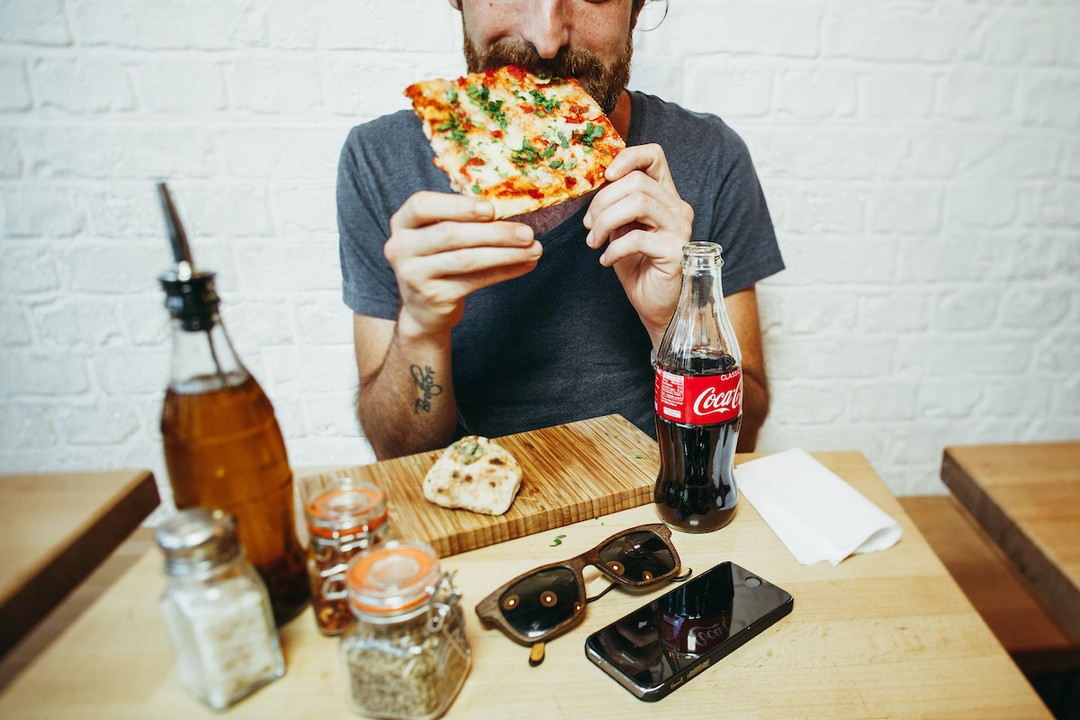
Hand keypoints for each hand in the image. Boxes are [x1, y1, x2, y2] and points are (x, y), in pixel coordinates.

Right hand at [385, 191, 541, 339]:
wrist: (423, 310)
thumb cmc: (438, 260)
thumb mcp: (437, 234)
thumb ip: (462, 219)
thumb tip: (512, 207)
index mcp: (402, 223)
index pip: (422, 205)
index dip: (457, 205)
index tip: (491, 209)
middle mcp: (400, 247)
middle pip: (450, 234)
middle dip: (494, 232)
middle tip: (527, 232)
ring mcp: (413, 274)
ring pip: (466, 259)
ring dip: (505, 253)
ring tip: (534, 249)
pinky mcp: (433, 297)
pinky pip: (475, 281)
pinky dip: (504, 272)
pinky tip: (525, 265)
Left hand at [582, 144, 692, 346]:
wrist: (654, 303)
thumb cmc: (637, 265)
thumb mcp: (621, 228)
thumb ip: (615, 205)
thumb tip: (594, 185)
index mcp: (665, 195)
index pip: (654, 155)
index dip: (627, 157)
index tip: (604, 177)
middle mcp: (677, 207)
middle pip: (636, 182)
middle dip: (602, 202)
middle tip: (588, 226)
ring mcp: (680, 229)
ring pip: (638, 203)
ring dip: (605, 222)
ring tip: (594, 241)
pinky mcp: (676, 252)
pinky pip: (637, 238)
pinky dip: (613, 249)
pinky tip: (606, 260)